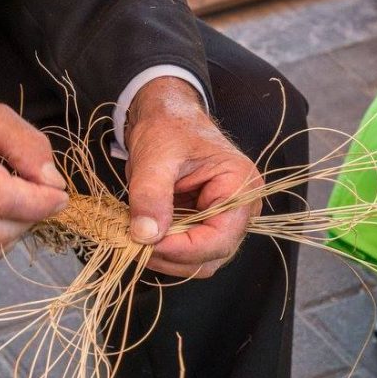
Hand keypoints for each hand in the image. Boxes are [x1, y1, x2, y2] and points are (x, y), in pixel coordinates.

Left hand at [125, 77, 262, 278]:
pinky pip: (187, 251)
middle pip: (211, 256)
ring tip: (135, 238)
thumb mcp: (155, 157)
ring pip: (198, 260)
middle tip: (135, 244)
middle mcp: (240, 209)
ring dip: (166, 257)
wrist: (165, 116)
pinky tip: (143, 236)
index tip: (146, 244)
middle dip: (172, 256)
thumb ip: (150, 195)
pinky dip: (163, 250)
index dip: (183, 249)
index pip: (220, 238)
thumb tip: (145, 235)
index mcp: (241, 187)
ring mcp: (223, 220)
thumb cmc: (168, 127)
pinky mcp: (204, 225)